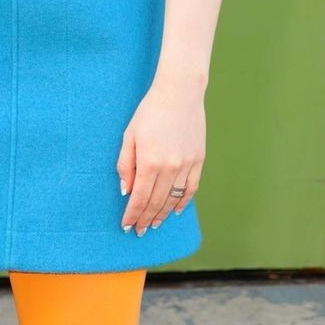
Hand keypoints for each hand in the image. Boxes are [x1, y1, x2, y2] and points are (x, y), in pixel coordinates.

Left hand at [116, 82, 204, 234]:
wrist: (180, 93)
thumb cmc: (149, 112)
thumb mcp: (129, 136)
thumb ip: (125, 165)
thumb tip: (125, 191)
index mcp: (149, 162)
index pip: (139, 198)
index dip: (133, 214)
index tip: (127, 226)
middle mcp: (169, 167)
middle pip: (156, 202)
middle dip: (146, 219)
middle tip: (139, 231)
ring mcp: (186, 165)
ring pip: (173, 199)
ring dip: (163, 215)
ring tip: (154, 225)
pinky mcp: (198, 160)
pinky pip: (191, 188)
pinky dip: (183, 202)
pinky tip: (176, 211)